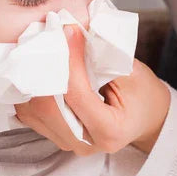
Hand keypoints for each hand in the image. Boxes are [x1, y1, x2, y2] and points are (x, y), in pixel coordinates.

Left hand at [14, 25, 171, 154]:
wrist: (146, 117)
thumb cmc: (142, 94)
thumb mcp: (133, 73)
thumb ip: (103, 58)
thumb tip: (73, 33)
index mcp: (109, 131)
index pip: (77, 94)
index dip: (70, 60)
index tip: (69, 32)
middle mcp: (85, 143)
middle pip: (49, 107)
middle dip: (46, 69)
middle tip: (49, 37)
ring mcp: (67, 142)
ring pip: (34, 111)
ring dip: (33, 79)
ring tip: (41, 49)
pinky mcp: (55, 136)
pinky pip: (31, 114)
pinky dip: (30, 89)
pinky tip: (36, 69)